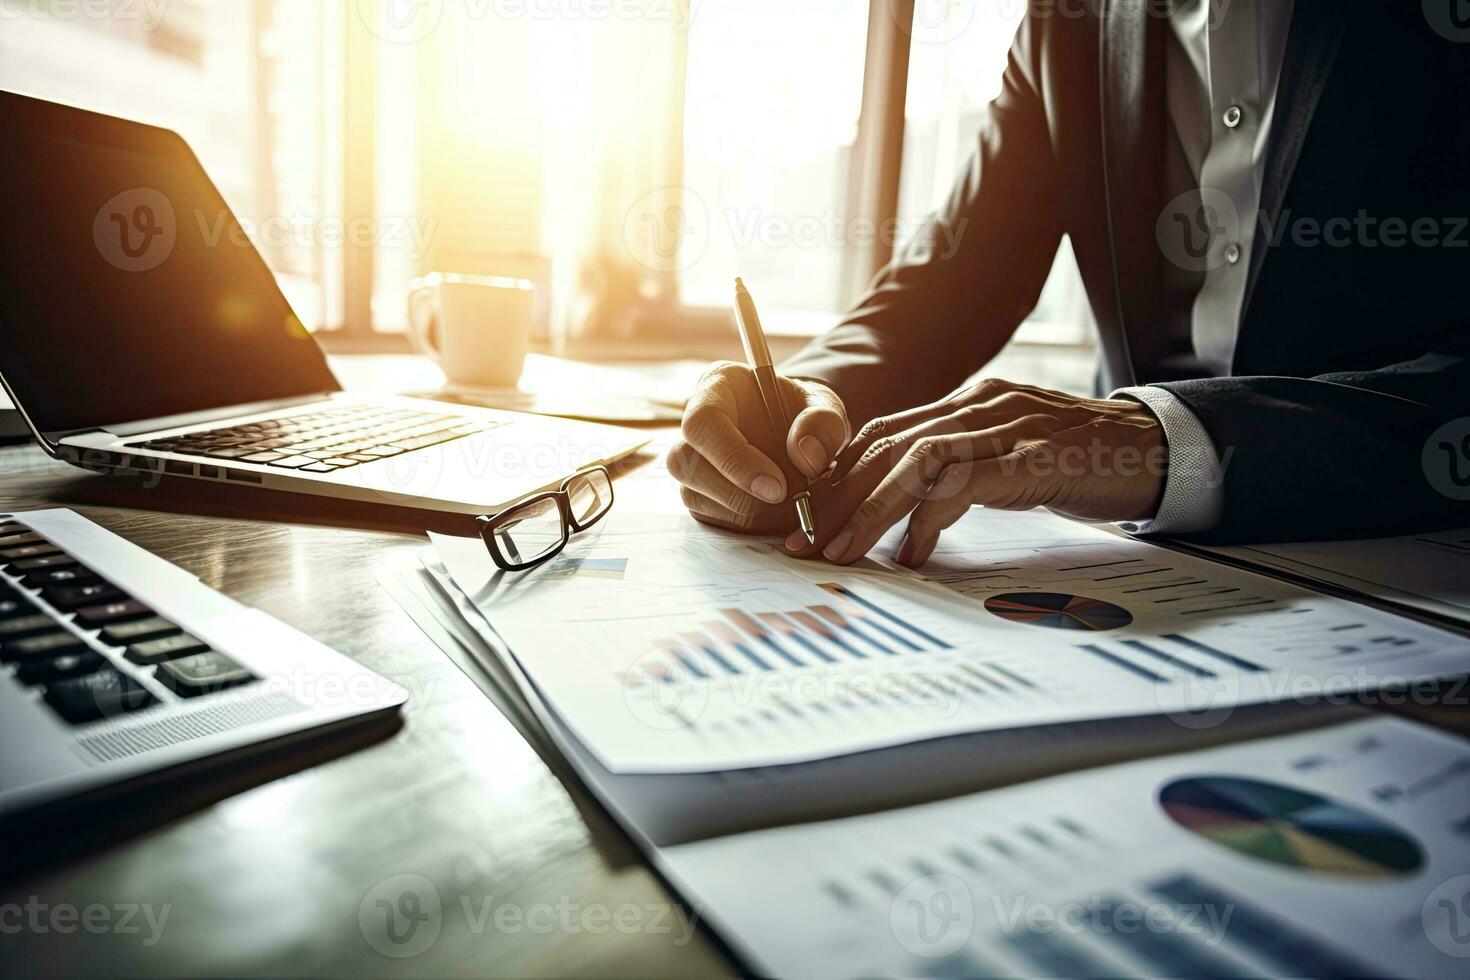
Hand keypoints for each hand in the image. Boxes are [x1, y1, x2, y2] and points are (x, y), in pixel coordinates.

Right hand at [669, 363, 849, 532]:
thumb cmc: (807, 414)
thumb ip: (824, 424)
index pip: (703, 421)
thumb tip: (807, 458)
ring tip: (791, 505)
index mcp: (718, 386)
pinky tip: (776, 513)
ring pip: (695, 495)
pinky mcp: (697, 492)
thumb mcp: (826, 407)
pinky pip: (709, 517)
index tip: (777, 488)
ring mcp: (690, 460)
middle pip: (687, 463)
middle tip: (791, 503)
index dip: (734, 458)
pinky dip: (745, 525)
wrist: (802, 437)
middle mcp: (694, 423)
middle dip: (740, 494)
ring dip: (747, 513)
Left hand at [787, 378, 1166, 566]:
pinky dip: (929, 520)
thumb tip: (911, 514)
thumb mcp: (1011, 458)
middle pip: (885, 445)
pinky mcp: (1032, 458)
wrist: (1160, 450)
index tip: (808, 519)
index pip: (883, 433)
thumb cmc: (1084, 461)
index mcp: (968, 403)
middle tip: (805, 544)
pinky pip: (962, 484)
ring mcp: (1006, 427)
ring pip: (913, 461)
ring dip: (870, 510)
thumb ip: (964, 470)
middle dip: (837, 497)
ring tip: (843, 553)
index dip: (838, 475)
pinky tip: (913, 554)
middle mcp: (979, 405)